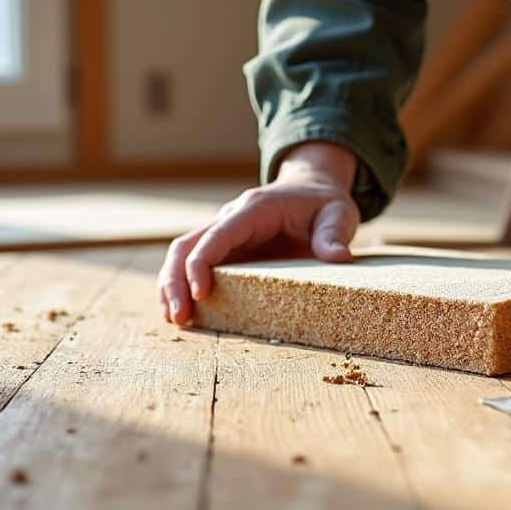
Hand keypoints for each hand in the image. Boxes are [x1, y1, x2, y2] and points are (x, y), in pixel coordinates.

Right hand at [157, 141, 358, 324]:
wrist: (312, 190)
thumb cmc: (323, 204)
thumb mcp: (338, 214)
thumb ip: (334, 234)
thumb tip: (338, 258)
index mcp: (254, 209)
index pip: (218, 234)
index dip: (202, 262)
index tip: (200, 292)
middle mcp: (230, 219)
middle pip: (186, 245)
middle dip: (175, 280)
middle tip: (178, 317)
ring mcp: (225, 234)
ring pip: (183, 255)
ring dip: (172, 286)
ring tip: (175, 320)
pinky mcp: (226, 250)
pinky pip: (194, 264)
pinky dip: (183, 286)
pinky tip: (185, 312)